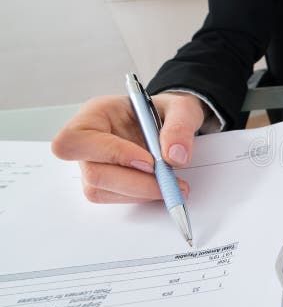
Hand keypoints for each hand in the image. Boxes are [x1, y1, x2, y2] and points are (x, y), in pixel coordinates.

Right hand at [51, 92, 207, 203]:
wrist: (166, 123)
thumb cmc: (164, 111)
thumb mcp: (181, 107)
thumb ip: (180, 126)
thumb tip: (176, 157)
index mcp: (95, 114)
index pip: (77, 139)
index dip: (111, 154)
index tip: (149, 162)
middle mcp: (86, 142)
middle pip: (93, 173)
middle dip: (135, 183)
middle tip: (170, 182)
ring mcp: (91, 165)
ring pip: (101, 191)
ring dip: (140, 192)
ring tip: (172, 185)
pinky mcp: (102, 184)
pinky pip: (113, 198)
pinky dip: (141, 197)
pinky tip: (160, 187)